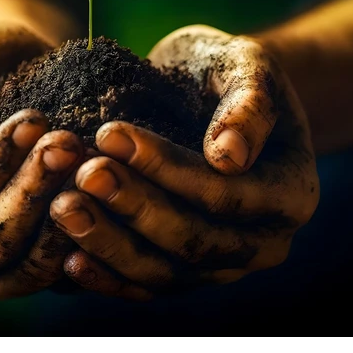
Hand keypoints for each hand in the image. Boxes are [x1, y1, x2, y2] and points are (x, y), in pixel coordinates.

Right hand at [0, 23, 81, 298]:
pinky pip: (61, 276)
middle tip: (67, 144)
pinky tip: (107, 202)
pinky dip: (85, 245)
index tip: (34, 120)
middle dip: (31, 192)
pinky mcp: (37, 273)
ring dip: (62, 220)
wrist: (19, 71)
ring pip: (27, 268)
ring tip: (89, 168)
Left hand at [49, 25, 319, 298]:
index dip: (166, 169)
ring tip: (62, 208)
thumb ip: (249, 105)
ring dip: (110, 245)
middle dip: (133, 208)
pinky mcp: (183, 274)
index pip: (225, 194)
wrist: (207, 96)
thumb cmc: (226, 72)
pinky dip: (106, 277)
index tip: (111, 133)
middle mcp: (263, 244)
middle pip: (194, 241)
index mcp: (291, 195)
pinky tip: (67, 259)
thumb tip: (230, 157)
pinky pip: (145, 286)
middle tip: (82, 173)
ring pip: (164, 273)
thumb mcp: (247, 65)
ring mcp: (222, 266)